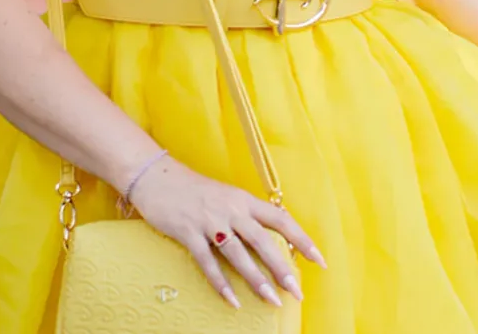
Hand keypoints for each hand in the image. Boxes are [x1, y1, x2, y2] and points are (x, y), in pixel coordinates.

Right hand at [128, 155, 325, 308]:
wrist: (158, 175)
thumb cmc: (194, 189)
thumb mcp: (225, 197)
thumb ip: (245, 215)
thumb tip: (269, 239)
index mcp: (243, 199)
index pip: (280, 219)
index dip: (301, 239)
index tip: (319, 260)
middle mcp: (230, 209)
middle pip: (262, 240)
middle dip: (282, 267)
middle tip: (298, 291)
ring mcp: (209, 221)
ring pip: (238, 254)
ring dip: (256, 279)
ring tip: (272, 300)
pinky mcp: (188, 232)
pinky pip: (207, 262)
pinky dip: (220, 283)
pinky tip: (232, 301)